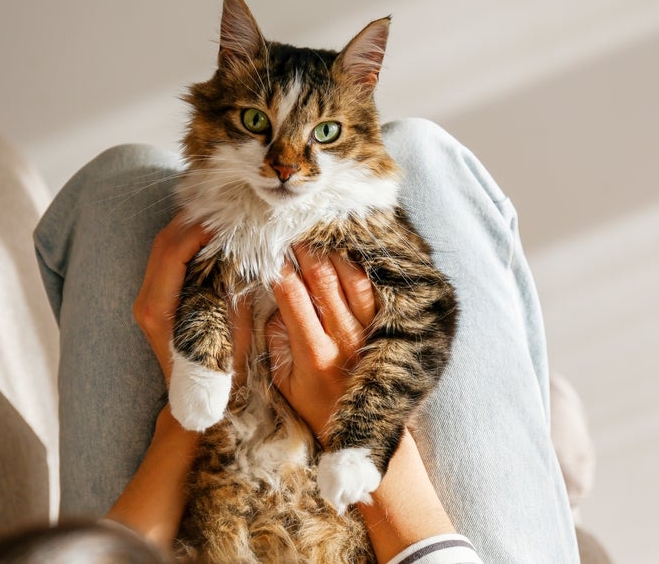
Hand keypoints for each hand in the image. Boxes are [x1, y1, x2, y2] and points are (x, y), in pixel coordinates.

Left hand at [132, 212, 251, 388]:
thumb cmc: (218, 373)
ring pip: (162, 247)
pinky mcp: (155, 299)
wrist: (196, 403)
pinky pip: (167, 259)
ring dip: (189, 228)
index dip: (198, 229)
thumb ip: (231, 289)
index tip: (227, 218)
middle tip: (225, 208)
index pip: (172, 253)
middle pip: (163, 243)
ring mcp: (146, 299)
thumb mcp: (232, 329)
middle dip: (193, 220)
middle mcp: (145, 301)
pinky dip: (187, 242)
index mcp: (157, 308)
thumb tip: (240, 252)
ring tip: (220, 216)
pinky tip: (210, 236)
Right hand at [268, 245, 375, 441]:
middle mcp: (345, 339)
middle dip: (306, 250)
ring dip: (335, 252)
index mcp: (314, 353)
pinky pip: (376, 291)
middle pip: (325, 280)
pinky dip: (363, 267)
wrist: (363, 430)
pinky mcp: (388, 330)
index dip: (281, 269)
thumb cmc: (315, 405)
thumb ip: (277, 341)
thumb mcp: (283, 381)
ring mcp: (370, 334)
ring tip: (322, 231)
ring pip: (354, 280)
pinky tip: (352, 250)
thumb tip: (277, 302)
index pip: (293, 297)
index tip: (270, 249)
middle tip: (295, 228)